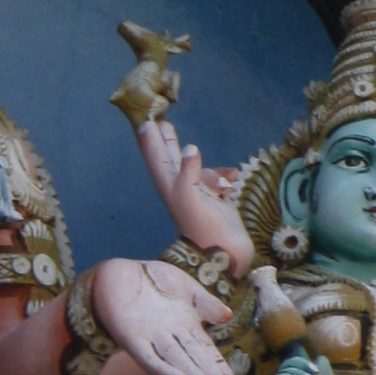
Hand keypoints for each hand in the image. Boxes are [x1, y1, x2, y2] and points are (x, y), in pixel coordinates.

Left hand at [88, 254, 233, 374]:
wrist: (120, 270)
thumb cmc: (153, 278)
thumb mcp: (186, 287)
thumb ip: (205, 303)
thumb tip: (228, 316)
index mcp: (186, 324)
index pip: (203, 346)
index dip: (214, 361)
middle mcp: (170, 335)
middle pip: (190, 355)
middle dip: (204, 370)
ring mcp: (151, 338)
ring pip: (173, 359)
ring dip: (188, 373)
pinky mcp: (131, 339)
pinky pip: (149, 358)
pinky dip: (164, 370)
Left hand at [134, 118, 256, 276]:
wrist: (226, 254)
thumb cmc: (204, 228)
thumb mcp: (191, 199)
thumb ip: (189, 172)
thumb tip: (190, 148)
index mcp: (170, 185)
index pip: (156, 157)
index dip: (149, 140)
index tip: (145, 120)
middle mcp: (181, 188)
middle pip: (169, 158)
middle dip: (164, 140)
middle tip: (159, 120)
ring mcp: (198, 194)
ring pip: (194, 168)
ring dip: (193, 155)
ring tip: (201, 151)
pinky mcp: (214, 200)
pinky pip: (215, 179)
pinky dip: (221, 175)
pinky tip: (231, 176)